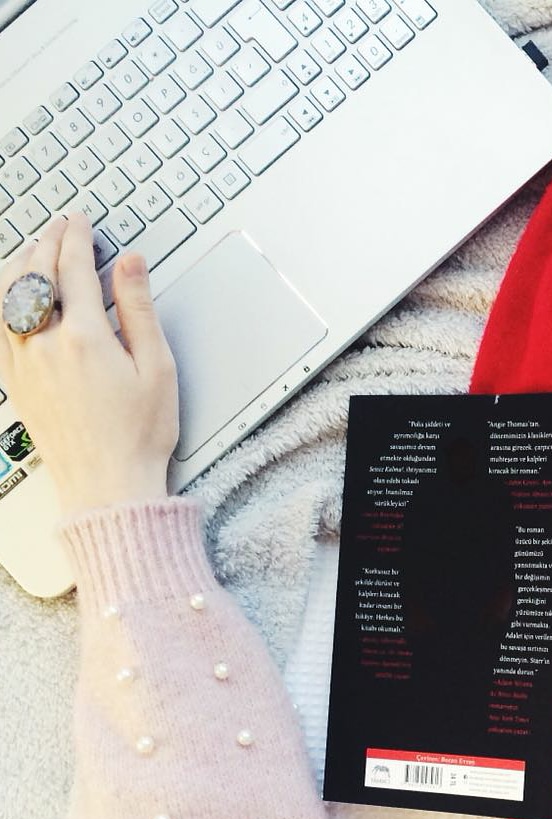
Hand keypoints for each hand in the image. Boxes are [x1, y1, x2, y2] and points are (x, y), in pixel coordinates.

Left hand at [0, 212, 177, 516]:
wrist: (109, 484)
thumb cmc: (139, 436)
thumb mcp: (158, 369)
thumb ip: (140, 310)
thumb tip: (131, 264)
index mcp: (86, 338)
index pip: (74, 268)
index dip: (77, 237)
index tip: (81, 221)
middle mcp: (47, 345)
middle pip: (37, 276)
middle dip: (48, 243)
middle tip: (59, 227)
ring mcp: (25, 364)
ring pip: (8, 297)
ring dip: (20, 266)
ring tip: (31, 250)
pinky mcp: (16, 383)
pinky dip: (3, 300)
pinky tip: (11, 296)